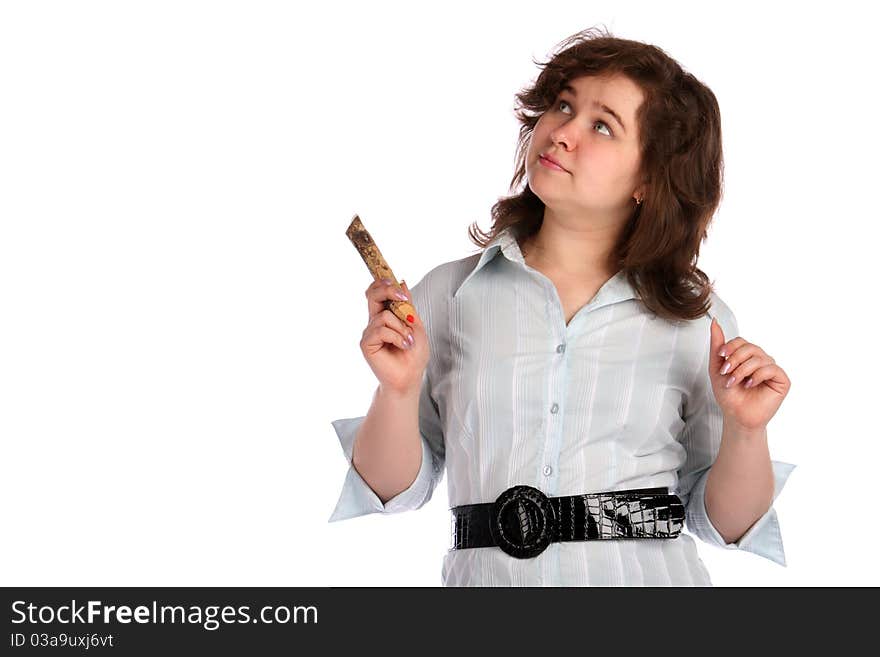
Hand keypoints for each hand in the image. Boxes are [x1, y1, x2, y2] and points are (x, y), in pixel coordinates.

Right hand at [359, 279, 429, 395]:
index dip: (384, 283)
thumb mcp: (416, 324)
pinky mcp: (366, 344)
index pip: (378, 292)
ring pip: (384, 316)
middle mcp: (375, 322)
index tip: (397, 282)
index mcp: (386, 315)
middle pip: (372, 294)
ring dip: (402, 328)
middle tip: (402, 298)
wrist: (410, 377)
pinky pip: (381, 330)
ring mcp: (369, 332)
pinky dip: (396, 337)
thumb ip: (408, 305)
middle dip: (388, 290)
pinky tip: (403, 346)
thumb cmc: (413, 354)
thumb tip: (402, 282)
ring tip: (409, 340)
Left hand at [709, 317, 790, 431]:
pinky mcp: (782, 380)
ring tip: (735, 382)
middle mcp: (761, 360)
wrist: (736, 415)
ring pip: (759, 358)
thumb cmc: (728, 394)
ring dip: (743, 370)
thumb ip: (717, 345)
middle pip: (750, 347)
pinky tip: (750, 384)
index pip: (741, 341)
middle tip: (727, 373)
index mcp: (747, 357)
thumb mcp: (717, 368)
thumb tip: (714, 322)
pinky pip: (771, 368)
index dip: (731, 347)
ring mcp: (772, 370)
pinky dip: (757, 375)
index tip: (721, 357)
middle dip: (735, 359)